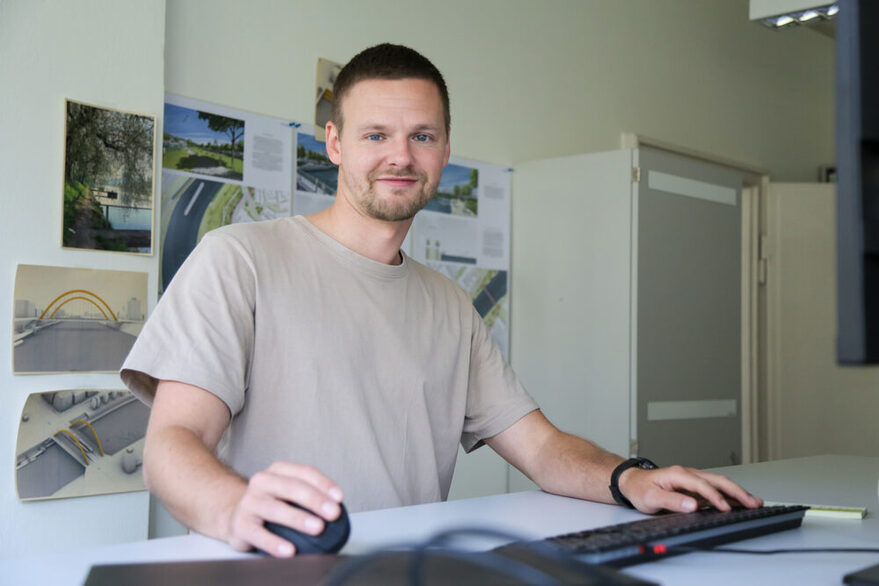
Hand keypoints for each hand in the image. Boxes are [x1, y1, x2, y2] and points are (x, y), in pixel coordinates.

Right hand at [226, 461, 343, 556]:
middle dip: (315, 500)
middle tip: (333, 513)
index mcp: (278, 470)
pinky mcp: (240, 525)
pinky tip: (290, 551)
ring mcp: (249, 502)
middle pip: (292, 487)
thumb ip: (310, 495)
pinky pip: (258, 534)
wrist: (235, 516)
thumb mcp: (288, 492)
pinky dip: (275, 543)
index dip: (324, 484)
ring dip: (299, 519)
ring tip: (318, 528)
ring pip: (275, 509)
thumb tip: (337, 509)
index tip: (339, 498)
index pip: (305, 472)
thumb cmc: (271, 503)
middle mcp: (262, 482)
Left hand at [618, 465, 762, 513]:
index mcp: (678, 474)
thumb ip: (672, 500)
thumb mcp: (651, 497)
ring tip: (754, 501)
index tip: (725, 508)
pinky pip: (715, 489)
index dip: (715, 497)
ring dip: (737, 492)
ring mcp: (692, 479)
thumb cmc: (640, 488)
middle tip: (753, 502)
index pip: (702, 485)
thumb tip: (692, 505)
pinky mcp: (694, 487)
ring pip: (719, 483)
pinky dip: (729, 495)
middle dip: (736, 491)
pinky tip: (740, 501)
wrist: (632, 482)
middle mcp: (688, 474)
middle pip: (717, 480)